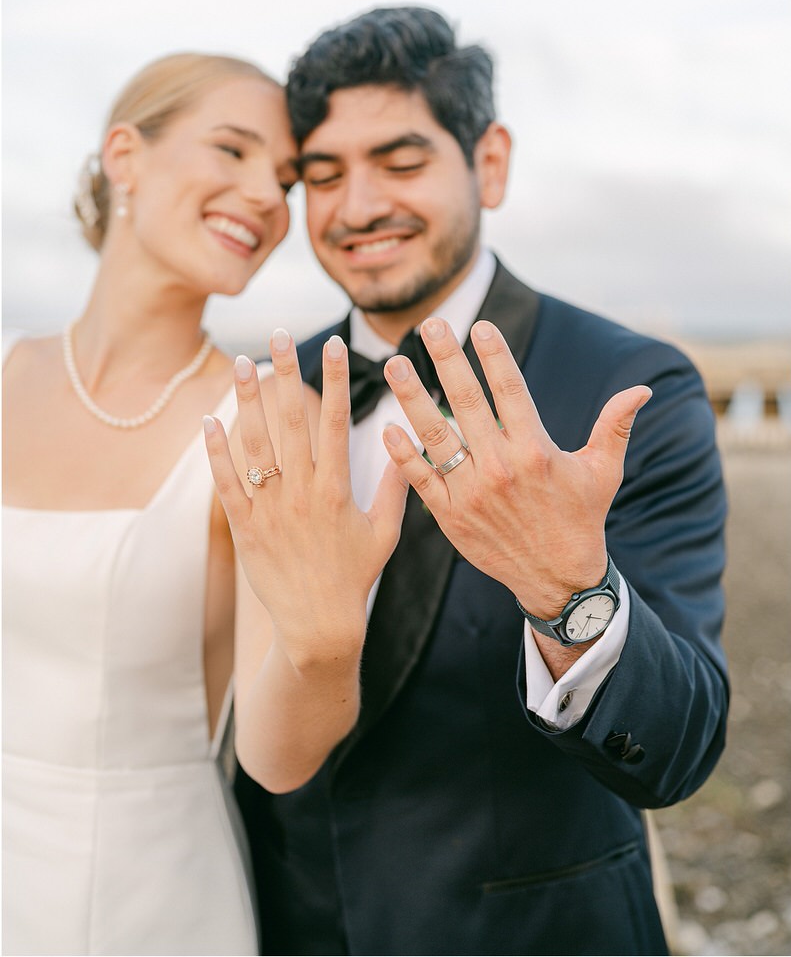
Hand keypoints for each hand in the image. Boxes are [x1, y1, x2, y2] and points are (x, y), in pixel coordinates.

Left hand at [204, 331, 407, 667]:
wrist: (319, 627)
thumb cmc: (355, 579)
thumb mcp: (386, 533)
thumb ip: (396, 488)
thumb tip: (409, 446)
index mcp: (338, 487)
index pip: (336, 420)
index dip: (335, 379)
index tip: (334, 344)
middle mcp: (303, 491)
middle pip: (293, 419)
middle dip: (287, 372)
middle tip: (279, 334)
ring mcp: (271, 507)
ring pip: (257, 442)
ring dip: (248, 400)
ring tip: (242, 362)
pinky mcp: (246, 526)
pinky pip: (228, 482)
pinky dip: (217, 451)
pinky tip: (211, 419)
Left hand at [382, 317, 650, 619]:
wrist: (557, 580)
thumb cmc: (581, 518)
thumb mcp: (603, 471)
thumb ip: (615, 426)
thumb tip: (644, 390)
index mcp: (537, 450)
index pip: (511, 390)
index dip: (495, 356)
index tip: (480, 325)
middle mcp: (502, 467)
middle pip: (467, 402)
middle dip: (447, 360)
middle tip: (429, 324)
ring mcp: (472, 492)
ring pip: (436, 435)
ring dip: (412, 397)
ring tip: (395, 364)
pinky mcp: (452, 516)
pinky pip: (421, 479)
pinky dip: (403, 454)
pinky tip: (387, 427)